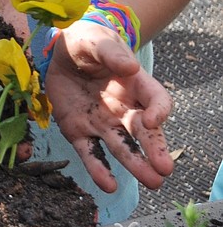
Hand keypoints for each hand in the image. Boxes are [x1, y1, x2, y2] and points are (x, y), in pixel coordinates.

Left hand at [44, 22, 173, 190]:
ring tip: (152, 182)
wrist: (61, 52)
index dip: (159, 111)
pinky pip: (90, 152)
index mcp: (134, 85)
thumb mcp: (96, 40)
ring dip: (136, 164)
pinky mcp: (79, 130)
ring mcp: (102, 122)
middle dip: (156, 150)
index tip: (153, 120)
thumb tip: (130, 67)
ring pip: (121, 147)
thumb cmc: (87, 42)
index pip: (156, 100)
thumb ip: (111, 53)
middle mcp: (123, 108)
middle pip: (144, 132)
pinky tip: (107, 186)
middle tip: (165, 169)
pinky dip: (98, 169)